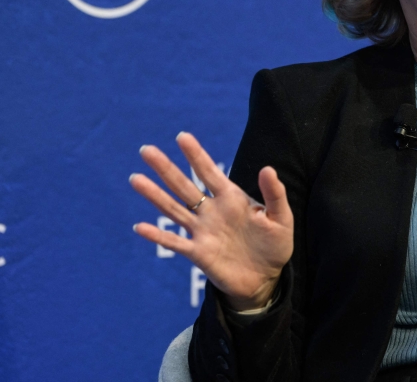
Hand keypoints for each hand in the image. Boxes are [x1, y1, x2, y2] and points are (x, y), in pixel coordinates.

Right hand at [129, 132, 293, 310]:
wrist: (267, 279)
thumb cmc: (275, 245)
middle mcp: (212, 211)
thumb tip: (267, 169)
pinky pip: (174, 243)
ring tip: (135, 178)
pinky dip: (157, 236)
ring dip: (154, 195)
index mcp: (232, 199)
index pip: (210, 172)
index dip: (196, 155)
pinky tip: (139, 226)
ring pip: (173, 209)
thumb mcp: (281, 218)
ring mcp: (202, 232)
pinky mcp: (198, 254)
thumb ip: (274, 194)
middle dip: (166, 168)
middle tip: (146, 150)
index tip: (182, 136)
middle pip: (184, 186)